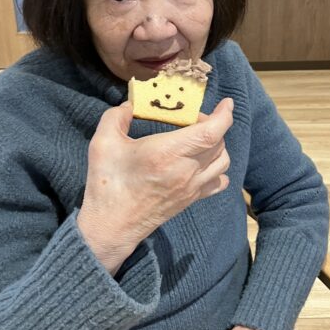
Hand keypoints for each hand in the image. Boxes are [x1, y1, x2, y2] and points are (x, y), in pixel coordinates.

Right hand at [77, 98, 232, 273]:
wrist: (111, 226)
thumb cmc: (107, 183)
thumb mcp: (103, 142)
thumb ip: (116, 116)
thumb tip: (130, 105)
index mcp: (168, 153)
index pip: (211, 132)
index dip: (224, 115)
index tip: (226, 103)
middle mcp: (186, 170)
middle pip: (219, 143)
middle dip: (213, 124)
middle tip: (193, 119)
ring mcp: (191, 187)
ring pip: (223, 162)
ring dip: (218, 145)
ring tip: (199, 139)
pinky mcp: (191, 200)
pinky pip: (218, 182)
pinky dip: (218, 169)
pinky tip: (204, 163)